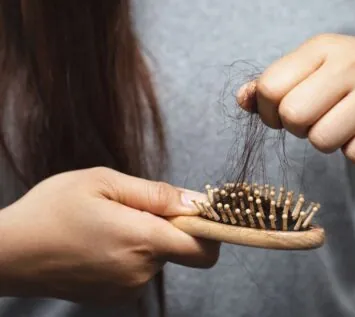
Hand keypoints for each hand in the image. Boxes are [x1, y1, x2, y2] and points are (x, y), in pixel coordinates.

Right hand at [0, 167, 218, 302]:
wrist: (8, 252)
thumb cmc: (52, 210)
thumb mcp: (104, 182)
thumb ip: (156, 193)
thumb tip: (197, 201)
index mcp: (143, 240)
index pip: (204, 248)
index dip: (209, 228)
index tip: (196, 212)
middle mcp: (141, 271)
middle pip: (182, 249)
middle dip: (169, 227)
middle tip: (133, 209)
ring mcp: (127, 289)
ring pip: (159, 258)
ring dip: (146, 239)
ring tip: (110, 224)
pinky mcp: (114, 297)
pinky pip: (140, 270)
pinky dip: (132, 254)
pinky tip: (102, 242)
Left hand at [237, 34, 354, 163]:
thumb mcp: (316, 69)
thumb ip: (274, 84)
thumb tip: (242, 99)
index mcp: (322, 47)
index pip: (270, 88)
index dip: (270, 112)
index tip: (286, 113)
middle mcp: (352, 62)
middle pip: (293, 117)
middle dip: (299, 128)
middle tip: (319, 119)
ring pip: (322, 141)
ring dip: (328, 142)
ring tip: (347, 123)